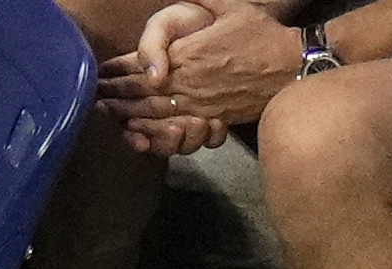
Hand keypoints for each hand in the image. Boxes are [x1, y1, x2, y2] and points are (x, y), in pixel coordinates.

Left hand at [98, 0, 299, 137]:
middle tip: (96, 99)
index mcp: (187, 53)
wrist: (295, 66)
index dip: (115, 70)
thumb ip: (188, 9)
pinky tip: (144, 133)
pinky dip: (158, 132)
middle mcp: (190, 82)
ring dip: (131, 116)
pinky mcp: (217, 118)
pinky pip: (180, 129)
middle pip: (142, 93)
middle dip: (116, 96)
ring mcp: (203, 104)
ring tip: (112, 116)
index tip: (99, 74)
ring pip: (156, 115)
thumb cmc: (260, 33)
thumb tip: (159, 30)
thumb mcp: (225, 5)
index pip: (139, 64)